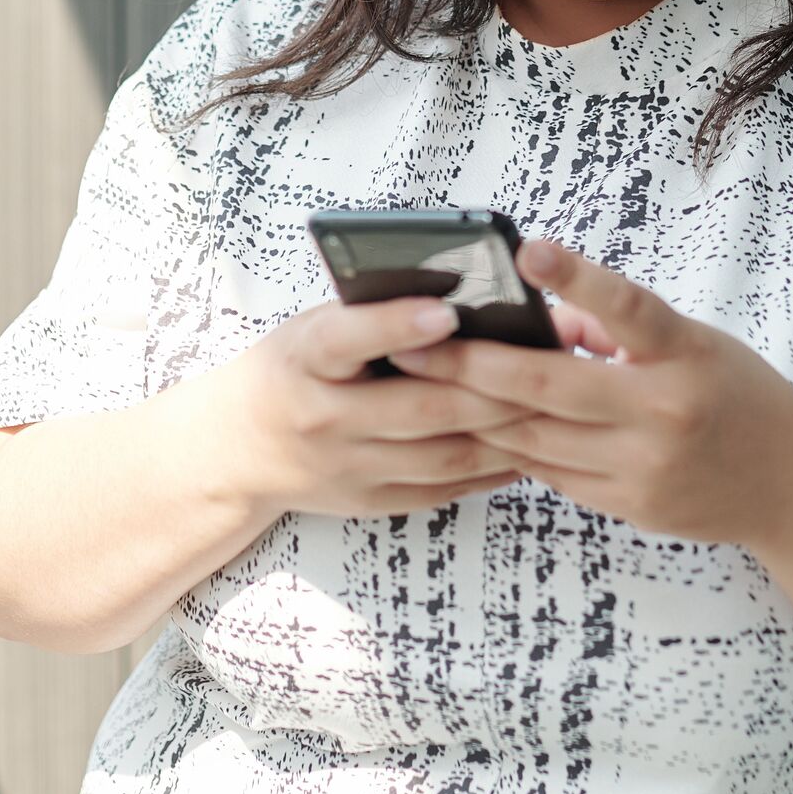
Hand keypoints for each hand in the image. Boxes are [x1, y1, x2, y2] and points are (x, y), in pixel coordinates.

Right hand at [210, 298, 531, 518]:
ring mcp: (348, 468)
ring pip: (443, 453)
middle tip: (547, 364)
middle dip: (491, 387)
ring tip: (553, 406)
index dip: (396, 325)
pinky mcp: (371, 501)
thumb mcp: (314, 328)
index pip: (348, 340)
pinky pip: (443, 487)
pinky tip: (526, 446)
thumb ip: (373, 314)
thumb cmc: (293, 369)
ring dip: (504, 432)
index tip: (446, 311)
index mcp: (305, 359)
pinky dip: (490, 468)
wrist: (240, 449)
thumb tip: (460, 292)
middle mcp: (324, 419)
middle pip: (419, 406)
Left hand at [388, 238, 792, 545]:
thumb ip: (627, 333)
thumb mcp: (699, 346)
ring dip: (471, 410)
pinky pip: (551, 472)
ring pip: (535, 437)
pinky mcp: (629, 505)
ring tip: (416, 382)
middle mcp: (664, 414)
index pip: (628, 309)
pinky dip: (509, 445)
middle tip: (408, 340)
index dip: (578, 280)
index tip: (528, 250)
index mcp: (687, 357)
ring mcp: (643, 468)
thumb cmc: (742, 397)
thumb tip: (547, 322)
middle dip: (470, 365)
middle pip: (549, 388)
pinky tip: (467, 425)